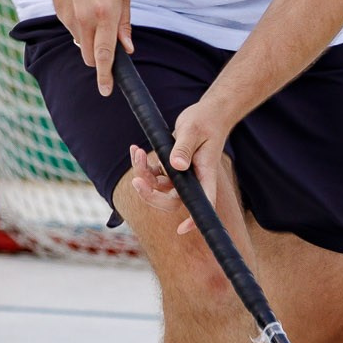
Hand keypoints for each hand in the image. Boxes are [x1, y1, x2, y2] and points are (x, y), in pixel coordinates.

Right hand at [52, 0, 133, 93]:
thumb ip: (124, 26)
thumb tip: (126, 49)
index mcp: (106, 15)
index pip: (105, 54)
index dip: (105, 76)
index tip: (106, 90)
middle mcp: (86, 20)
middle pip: (90, 58)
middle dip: (98, 60)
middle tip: (106, 44)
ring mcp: (70, 19)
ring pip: (81, 45)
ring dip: (89, 40)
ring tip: (94, 14)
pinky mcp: (60, 16)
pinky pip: (72, 32)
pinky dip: (80, 28)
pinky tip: (83, 8)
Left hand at [124, 96, 233, 237]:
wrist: (206, 112)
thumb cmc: (205, 121)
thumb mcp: (192, 131)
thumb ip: (184, 148)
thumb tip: (176, 166)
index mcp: (205, 175)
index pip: (203, 204)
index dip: (194, 219)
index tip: (181, 230)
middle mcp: (193, 180)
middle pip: (170, 201)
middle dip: (150, 195)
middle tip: (137, 180)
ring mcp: (181, 175)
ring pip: (157, 187)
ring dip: (142, 173)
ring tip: (137, 152)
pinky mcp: (171, 166)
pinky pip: (153, 174)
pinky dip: (142, 165)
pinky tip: (136, 150)